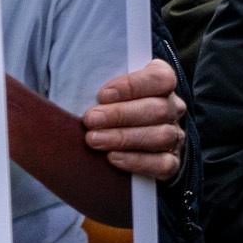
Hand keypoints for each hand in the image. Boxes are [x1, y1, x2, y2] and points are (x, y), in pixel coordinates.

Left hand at [81, 59, 187, 182]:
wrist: (114, 136)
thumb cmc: (104, 107)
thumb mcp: (102, 90)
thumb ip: (94, 82)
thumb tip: (67, 82)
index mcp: (161, 84)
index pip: (160, 79)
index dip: (133, 86)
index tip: (103, 95)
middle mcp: (173, 108)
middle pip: (159, 109)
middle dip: (121, 115)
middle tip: (91, 120)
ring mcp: (175, 136)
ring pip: (161, 136)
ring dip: (125, 138)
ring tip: (94, 140)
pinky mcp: (171, 161)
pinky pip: (163, 163)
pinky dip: (137, 161)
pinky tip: (113, 158)